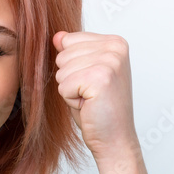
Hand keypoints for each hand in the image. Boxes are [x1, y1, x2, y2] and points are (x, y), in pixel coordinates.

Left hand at [52, 31, 139, 159]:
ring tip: (90, 99)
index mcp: (115, 42)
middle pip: (63, 55)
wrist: (114, 137)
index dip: (72, 66)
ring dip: (70, 89)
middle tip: (90, 93)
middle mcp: (115, 47)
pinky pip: (63, 85)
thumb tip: (57, 36)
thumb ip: (72, 51)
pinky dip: (70, 100)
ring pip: (61, 70)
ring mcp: (110, 61)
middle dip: (70, 78)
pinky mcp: (100, 78)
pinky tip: (89, 105)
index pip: (68, 40)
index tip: (92, 81)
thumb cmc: (99, 108)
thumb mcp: (83, 73)